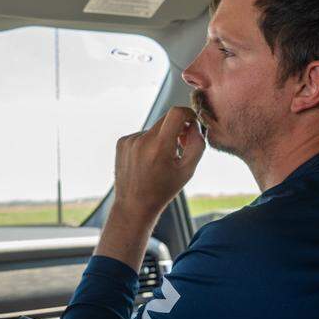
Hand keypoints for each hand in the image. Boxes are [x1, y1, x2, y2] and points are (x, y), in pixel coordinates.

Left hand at [110, 106, 205, 224]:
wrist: (134, 205)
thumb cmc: (163, 190)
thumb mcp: (188, 170)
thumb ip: (197, 144)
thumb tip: (195, 125)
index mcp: (160, 146)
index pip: (177, 113)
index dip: (188, 114)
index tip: (192, 123)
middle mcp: (142, 140)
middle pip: (166, 120)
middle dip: (177, 128)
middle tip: (181, 145)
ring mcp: (129, 140)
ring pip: (154, 129)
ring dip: (161, 139)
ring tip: (160, 161)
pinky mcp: (121, 142)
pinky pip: (141, 135)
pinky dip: (148, 144)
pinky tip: (146, 162)